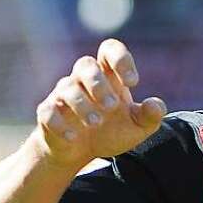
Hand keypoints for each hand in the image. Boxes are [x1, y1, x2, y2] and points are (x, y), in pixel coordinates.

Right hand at [32, 39, 166, 169]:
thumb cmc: (112, 130)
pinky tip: (74, 137)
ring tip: (96, 122)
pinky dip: (60, 123)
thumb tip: (155, 106)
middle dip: (99, 84)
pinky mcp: (47, 114)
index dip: (120, 59)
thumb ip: (150, 116)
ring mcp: (63, 96)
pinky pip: (48, 111)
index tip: (133, 82)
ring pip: (66, 88)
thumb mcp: (138, 127)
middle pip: (85, 64)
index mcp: (108, 76)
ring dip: (82, 105)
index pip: (110, 50)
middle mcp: (83, 81)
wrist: (82, 152)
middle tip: (112, 107)